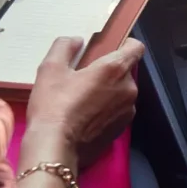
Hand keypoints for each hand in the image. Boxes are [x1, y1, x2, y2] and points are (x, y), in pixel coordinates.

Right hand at [25, 37, 144, 167]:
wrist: (55, 146)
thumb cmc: (53, 105)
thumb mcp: (51, 69)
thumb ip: (64, 47)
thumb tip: (76, 40)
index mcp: (115, 69)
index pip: (136, 47)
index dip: (125, 44)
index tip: (110, 47)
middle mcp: (128, 88)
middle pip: (125, 70)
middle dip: (109, 71)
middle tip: (84, 76)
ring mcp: (128, 110)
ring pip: (122, 91)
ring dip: (108, 91)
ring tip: (83, 98)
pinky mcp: (122, 128)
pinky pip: (118, 110)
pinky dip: (107, 109)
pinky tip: (86, 115)